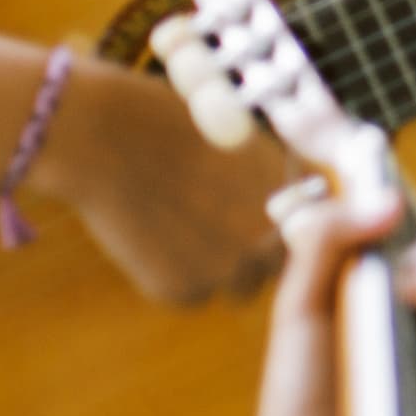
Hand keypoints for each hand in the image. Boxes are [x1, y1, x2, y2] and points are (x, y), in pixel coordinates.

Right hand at [29, 57, 302, 306]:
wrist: (105, 134)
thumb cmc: (166, 120)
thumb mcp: (239, 135)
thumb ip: (268, 178)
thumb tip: (283, 209)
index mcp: (295, 189)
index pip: (310, 224)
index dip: (285, 223)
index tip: (258, 215)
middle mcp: (273, 233)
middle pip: (279, 263)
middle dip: (255, 251)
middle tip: (213, 227)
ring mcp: (230, 267)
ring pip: (239, 287)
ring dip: (219, 270)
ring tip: (180, 231)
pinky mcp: (184, 291)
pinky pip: (191, 295)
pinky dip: (172, 276)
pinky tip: (149, 239)